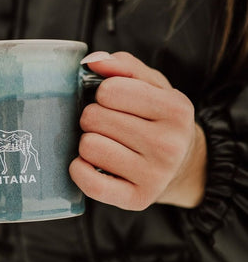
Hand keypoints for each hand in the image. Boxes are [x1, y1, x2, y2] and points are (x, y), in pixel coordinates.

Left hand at [69, 52, 206, 209]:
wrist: (182, 165)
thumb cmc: (158, 119)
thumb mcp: (152, 86)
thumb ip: (123, 66)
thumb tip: (92, 61)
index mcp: (176, 109)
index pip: (109, 90)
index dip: (103, 93)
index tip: (113, 102)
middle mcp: (169, 145)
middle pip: (94, 118)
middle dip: (92, 117)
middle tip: (106, 125)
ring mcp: (155, 176)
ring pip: (88, 147)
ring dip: (88, 143)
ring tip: (105, 143)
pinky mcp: (136, 199)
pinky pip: (90, 182)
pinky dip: (79, 170)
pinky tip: (89, 164)